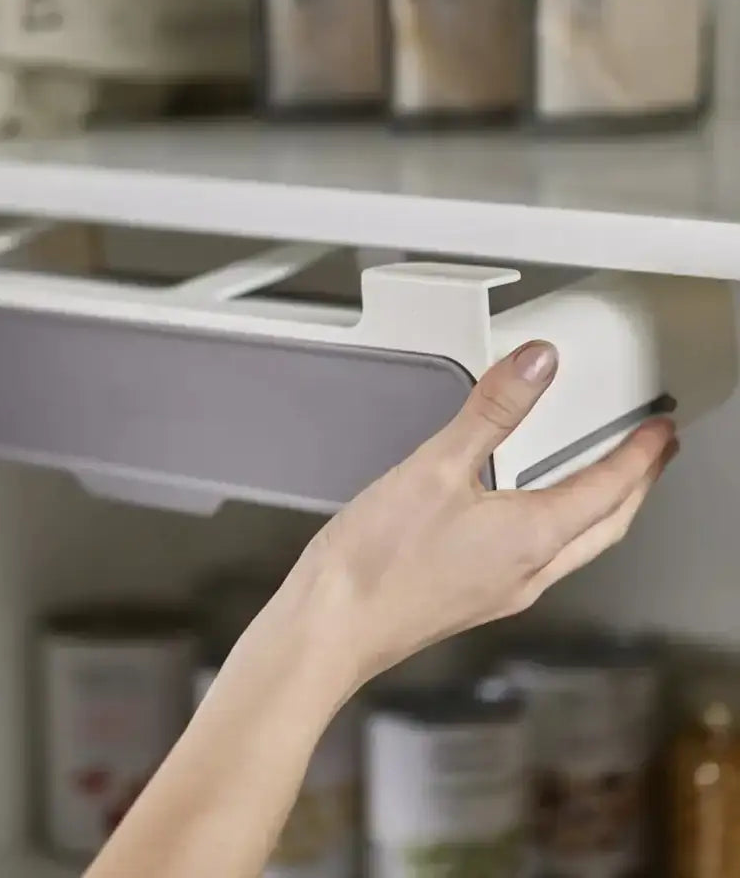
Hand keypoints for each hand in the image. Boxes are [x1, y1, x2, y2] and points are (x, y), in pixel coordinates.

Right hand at [294, 340, 676, 689]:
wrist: (333, 626)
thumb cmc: (377, 561)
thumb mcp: (434, 468)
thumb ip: (491, 411)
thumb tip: (537, 366)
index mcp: (531, 537)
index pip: (609, 489)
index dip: (641, 455)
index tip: (660, 431)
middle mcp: (528, 571)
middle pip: (606, 526)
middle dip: (636, 487)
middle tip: (651, 456)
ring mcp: (503, 591)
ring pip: (576, 546)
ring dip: (601, 510)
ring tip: (603, 480)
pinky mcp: (475, 598)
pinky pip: (541, 559)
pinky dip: (559, 528)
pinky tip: (528, 517)